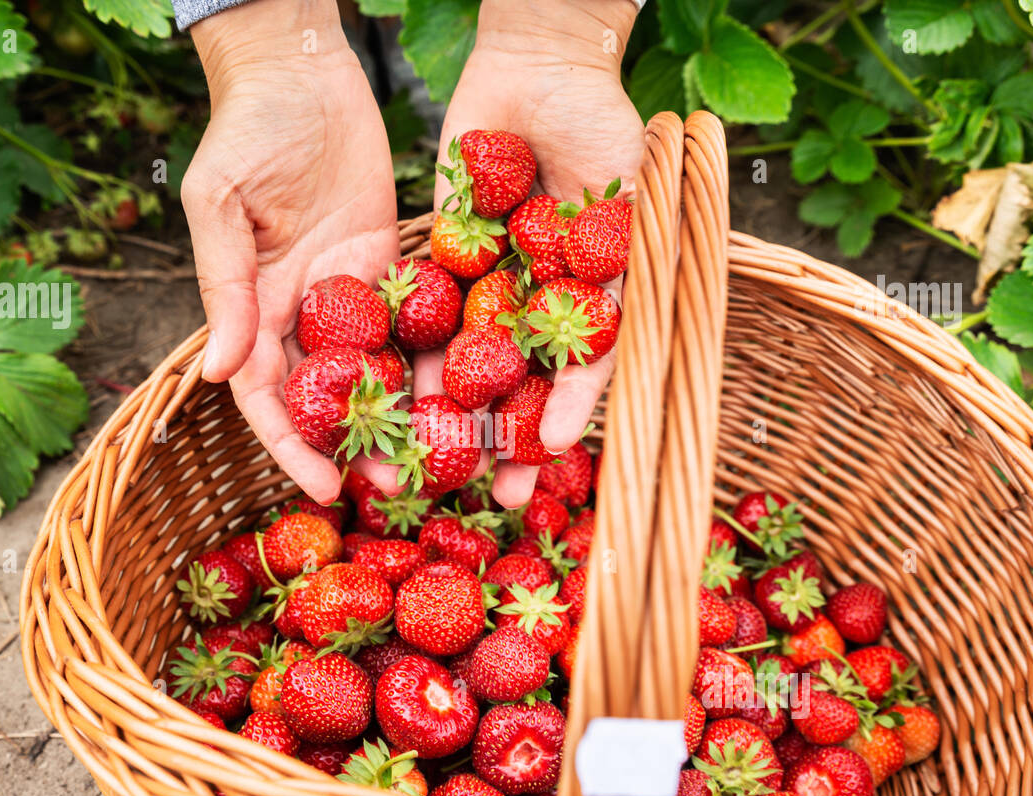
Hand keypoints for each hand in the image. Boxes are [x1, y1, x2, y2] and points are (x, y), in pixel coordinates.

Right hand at [182, 0, 400, 504]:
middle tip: (397, 486)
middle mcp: (306, 310)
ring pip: (379, 369)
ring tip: (442, 458)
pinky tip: (469, 393)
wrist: (303, 68)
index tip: (321, 486)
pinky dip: (438, 358)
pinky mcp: (397, 263)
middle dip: (357, 445)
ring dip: (405, 415)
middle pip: (331, 396)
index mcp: (256, 305)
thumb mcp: (222, 207)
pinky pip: (418, 320)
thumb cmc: (246, 129)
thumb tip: (212, 374)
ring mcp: (354, 291)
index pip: (268, 393)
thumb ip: (225, 289)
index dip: (292, 444)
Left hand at [420, 0, 644, 506]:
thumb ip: (626, 278)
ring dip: (459, 417)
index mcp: (591, 299)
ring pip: (472, 364)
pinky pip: (426, 316)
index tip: (554, 456)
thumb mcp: (633, 207)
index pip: (581, 374)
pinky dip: (413, 356)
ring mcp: (492, 285)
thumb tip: (614, 359)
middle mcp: (541, 302)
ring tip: (441, 467)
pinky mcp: (444, 259)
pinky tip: (400, 399)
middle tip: (502, 492)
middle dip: (512, 438)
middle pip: (524, 384)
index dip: (567, 416)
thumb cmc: (605, 128)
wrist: (539, 64)